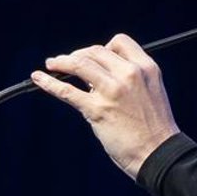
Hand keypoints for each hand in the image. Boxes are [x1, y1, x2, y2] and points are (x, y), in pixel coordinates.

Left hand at [29, 34, 180, 179]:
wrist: (158, 153)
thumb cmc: (154, 128)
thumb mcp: (151, 92)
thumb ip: (130, 79)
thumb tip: (95, 77)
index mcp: (146, 68)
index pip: (119, 42)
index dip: (102, 47)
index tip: (93, 57)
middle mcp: (129, 74)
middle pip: (95, 51)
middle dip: (78, 55)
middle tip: (66, 62)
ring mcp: (112, 90)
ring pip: (79, 64)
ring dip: (61, 62)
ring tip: (51, 64)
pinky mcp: (97, 109)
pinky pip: (66, 91)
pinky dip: (49, 83)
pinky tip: (38, 79)